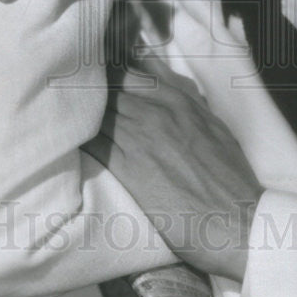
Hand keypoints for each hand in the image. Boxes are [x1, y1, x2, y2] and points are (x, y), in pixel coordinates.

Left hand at [83, 56, 261, 282]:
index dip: (103, 78)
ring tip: (55, 115)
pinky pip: (93, 142)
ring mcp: (142, 138)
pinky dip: (77, 137)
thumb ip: (187, 107)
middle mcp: (158, 112)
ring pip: (96, 111)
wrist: (240, 222)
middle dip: (83, 91)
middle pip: (106, 88)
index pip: (128, 74)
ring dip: (75, 112)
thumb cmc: (231, 184)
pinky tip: (61, 141)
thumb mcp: (214, 130)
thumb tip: (166, 92)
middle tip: (61, 96)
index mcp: (180, 102)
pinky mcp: (130, 168)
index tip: (86, 82)